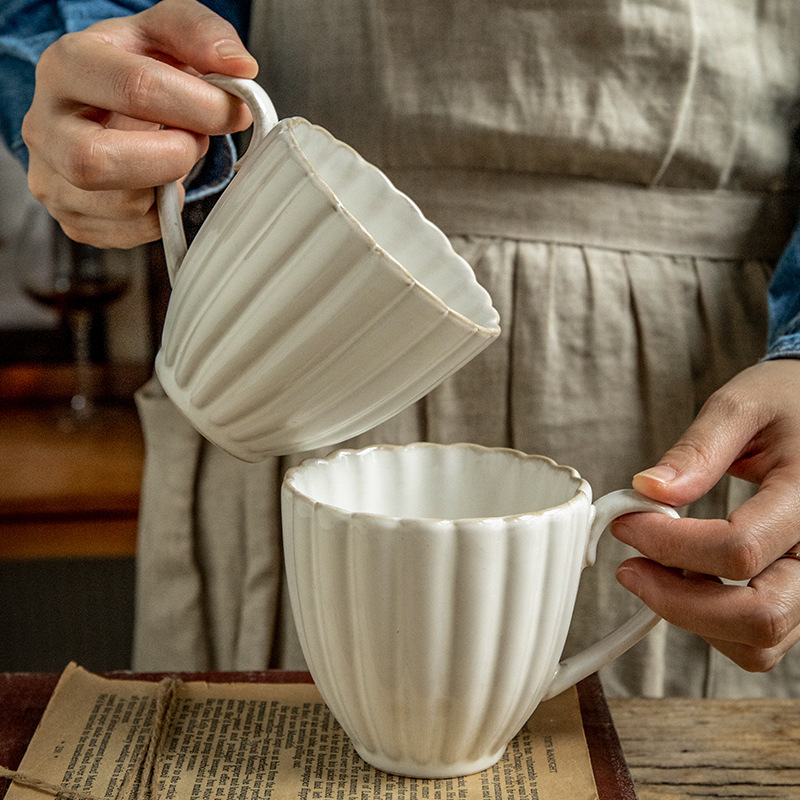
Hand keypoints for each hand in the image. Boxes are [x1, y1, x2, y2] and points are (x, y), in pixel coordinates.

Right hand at [22, 0, 257, 248]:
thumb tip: (240, 66)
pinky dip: (161, 215)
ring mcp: (52, 178)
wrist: (103, 106)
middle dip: (171, 157)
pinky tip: (159, 184)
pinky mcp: (73, 220)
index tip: (230, 109)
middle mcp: (45, 125)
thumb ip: (202, 33)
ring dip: (168, 186)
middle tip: (196, 142)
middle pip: (98, 160)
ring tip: (174, 157)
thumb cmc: (135, 69)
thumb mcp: (164, 33)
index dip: (200, 105)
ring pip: (121, 205)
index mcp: (67, 65)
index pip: (136, 88)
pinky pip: (130, 234)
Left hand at [611, 359, 799, 671]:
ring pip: (759, 640)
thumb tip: (648, 490)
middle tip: (629, 568)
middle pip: (756, 615)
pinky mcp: (799, 592)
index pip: (738, 548)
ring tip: (652, 574)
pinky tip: (683, 583)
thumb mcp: (742, 406)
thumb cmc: (787, 403)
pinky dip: (713, 625)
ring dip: (692, 618)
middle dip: (676, 600)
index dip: (668, 543)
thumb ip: (697, 449)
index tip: (627, 522)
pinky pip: (761, 639)